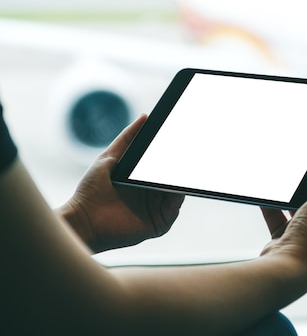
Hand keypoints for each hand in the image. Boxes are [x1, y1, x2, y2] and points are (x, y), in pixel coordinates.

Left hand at [58, 114, 184, 252]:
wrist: (84, 219)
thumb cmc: (91, 190)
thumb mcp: (109, 157)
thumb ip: (127, 137)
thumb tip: (145, 116)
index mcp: (144, 180)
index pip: (165, 166)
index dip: (174, 155)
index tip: (183, 141)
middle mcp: (153, 194)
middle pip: (174, 179)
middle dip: (182, 168)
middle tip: (190, 153)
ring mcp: (156, 209)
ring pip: (178, 193)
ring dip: (182, 182)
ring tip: (185, 169)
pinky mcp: (158, 224)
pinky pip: (174, 210)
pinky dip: (177, 199)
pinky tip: (176, 188)